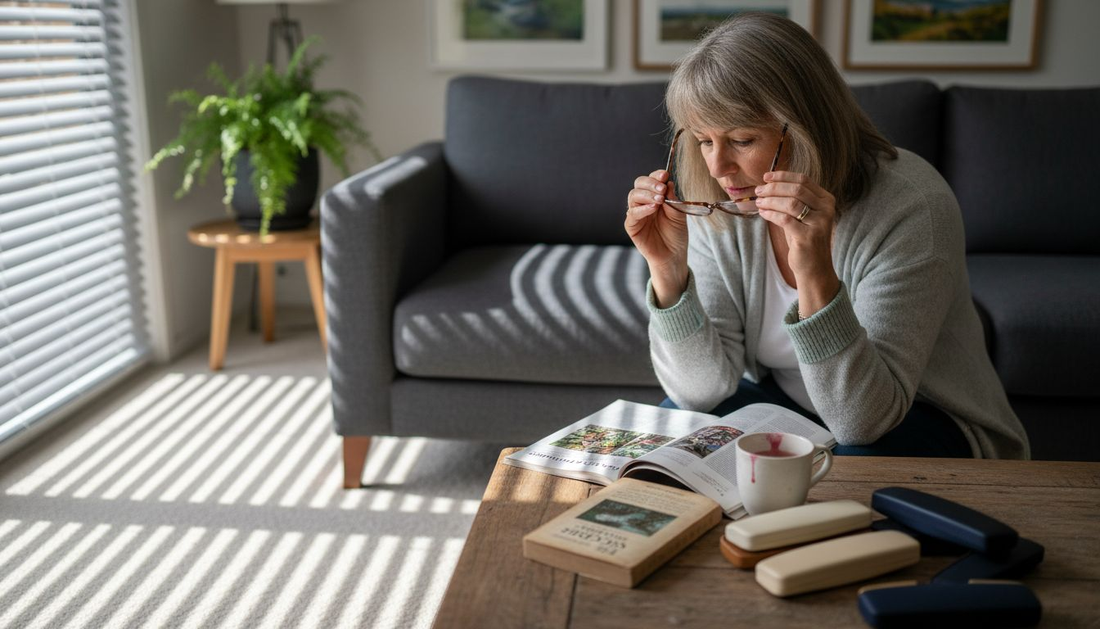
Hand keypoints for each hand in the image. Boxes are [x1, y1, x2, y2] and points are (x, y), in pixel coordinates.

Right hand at [625, 170, 689, 305]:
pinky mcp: (632, 226)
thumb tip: (668, 182)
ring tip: (659, 199)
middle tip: (661, 189)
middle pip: (639, 184)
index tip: (665, 175)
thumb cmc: (676, 235)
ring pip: (633, 196)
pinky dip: (642, 209)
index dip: (656, 175)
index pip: (651, 180)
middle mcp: (644, 203)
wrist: (673, 255)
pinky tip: (653, 208)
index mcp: (655, 197)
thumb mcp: (679, 213)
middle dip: (650, 183)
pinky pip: (632, 214)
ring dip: (646, 195)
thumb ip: (672, 199)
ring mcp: (637, 214)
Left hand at [754, 171, 840, 312]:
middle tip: (758, 190)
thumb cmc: (804, 239)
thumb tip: (768, 184)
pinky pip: (785, 219)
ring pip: (791, 203)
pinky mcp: (808, 236)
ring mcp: (819, 223)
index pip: (803, 180)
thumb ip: (792, 199)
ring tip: (759, 202)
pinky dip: (771, 214)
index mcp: (826, 200)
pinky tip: (762, 213)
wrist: (814, 267)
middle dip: (774, 188)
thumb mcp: (802, 215)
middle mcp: (826, 209)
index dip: (783, 176)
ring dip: (771, 200)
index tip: (766, 177)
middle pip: (796, 190)